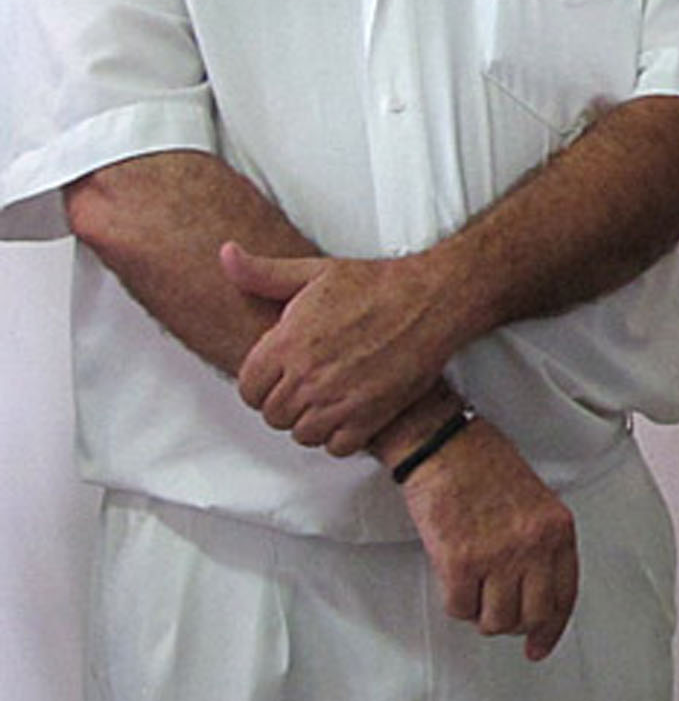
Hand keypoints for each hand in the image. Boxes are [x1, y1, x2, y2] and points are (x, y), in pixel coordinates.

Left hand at [223, 244, 461, 455]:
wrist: (432, 300)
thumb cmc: (376, 285)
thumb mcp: (315, 272)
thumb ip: (262, 273)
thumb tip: (225, 254)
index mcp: (288, 342)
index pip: (249, 389)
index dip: (262, 384)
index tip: (282, 376)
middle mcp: (308, 375)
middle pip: (273, 415)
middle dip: (287, 403)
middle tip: (310, 385)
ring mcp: (339, 398)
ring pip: (303, 433)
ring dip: (313, 421)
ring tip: (330, 398)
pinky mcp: (370, 415)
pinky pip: (337, 446)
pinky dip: (342, 436)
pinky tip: (351, 412)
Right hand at [396, 415, 579, 660]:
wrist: (445, 445)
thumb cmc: (485, 467)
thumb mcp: (535, 502)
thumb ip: (542, 546)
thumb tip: (535, 596)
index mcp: (558, 529)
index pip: (565, 596)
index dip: (551, 629)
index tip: (538, 646)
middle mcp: (534, 546)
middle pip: (530, 617)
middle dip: (512, 624)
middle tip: (496, 612)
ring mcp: (498, 555)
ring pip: (495, 622)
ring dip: (481, 614)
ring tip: (473, 587)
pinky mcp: (460, 562)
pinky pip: (460, 609)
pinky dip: (456, 602)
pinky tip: (454, 578)